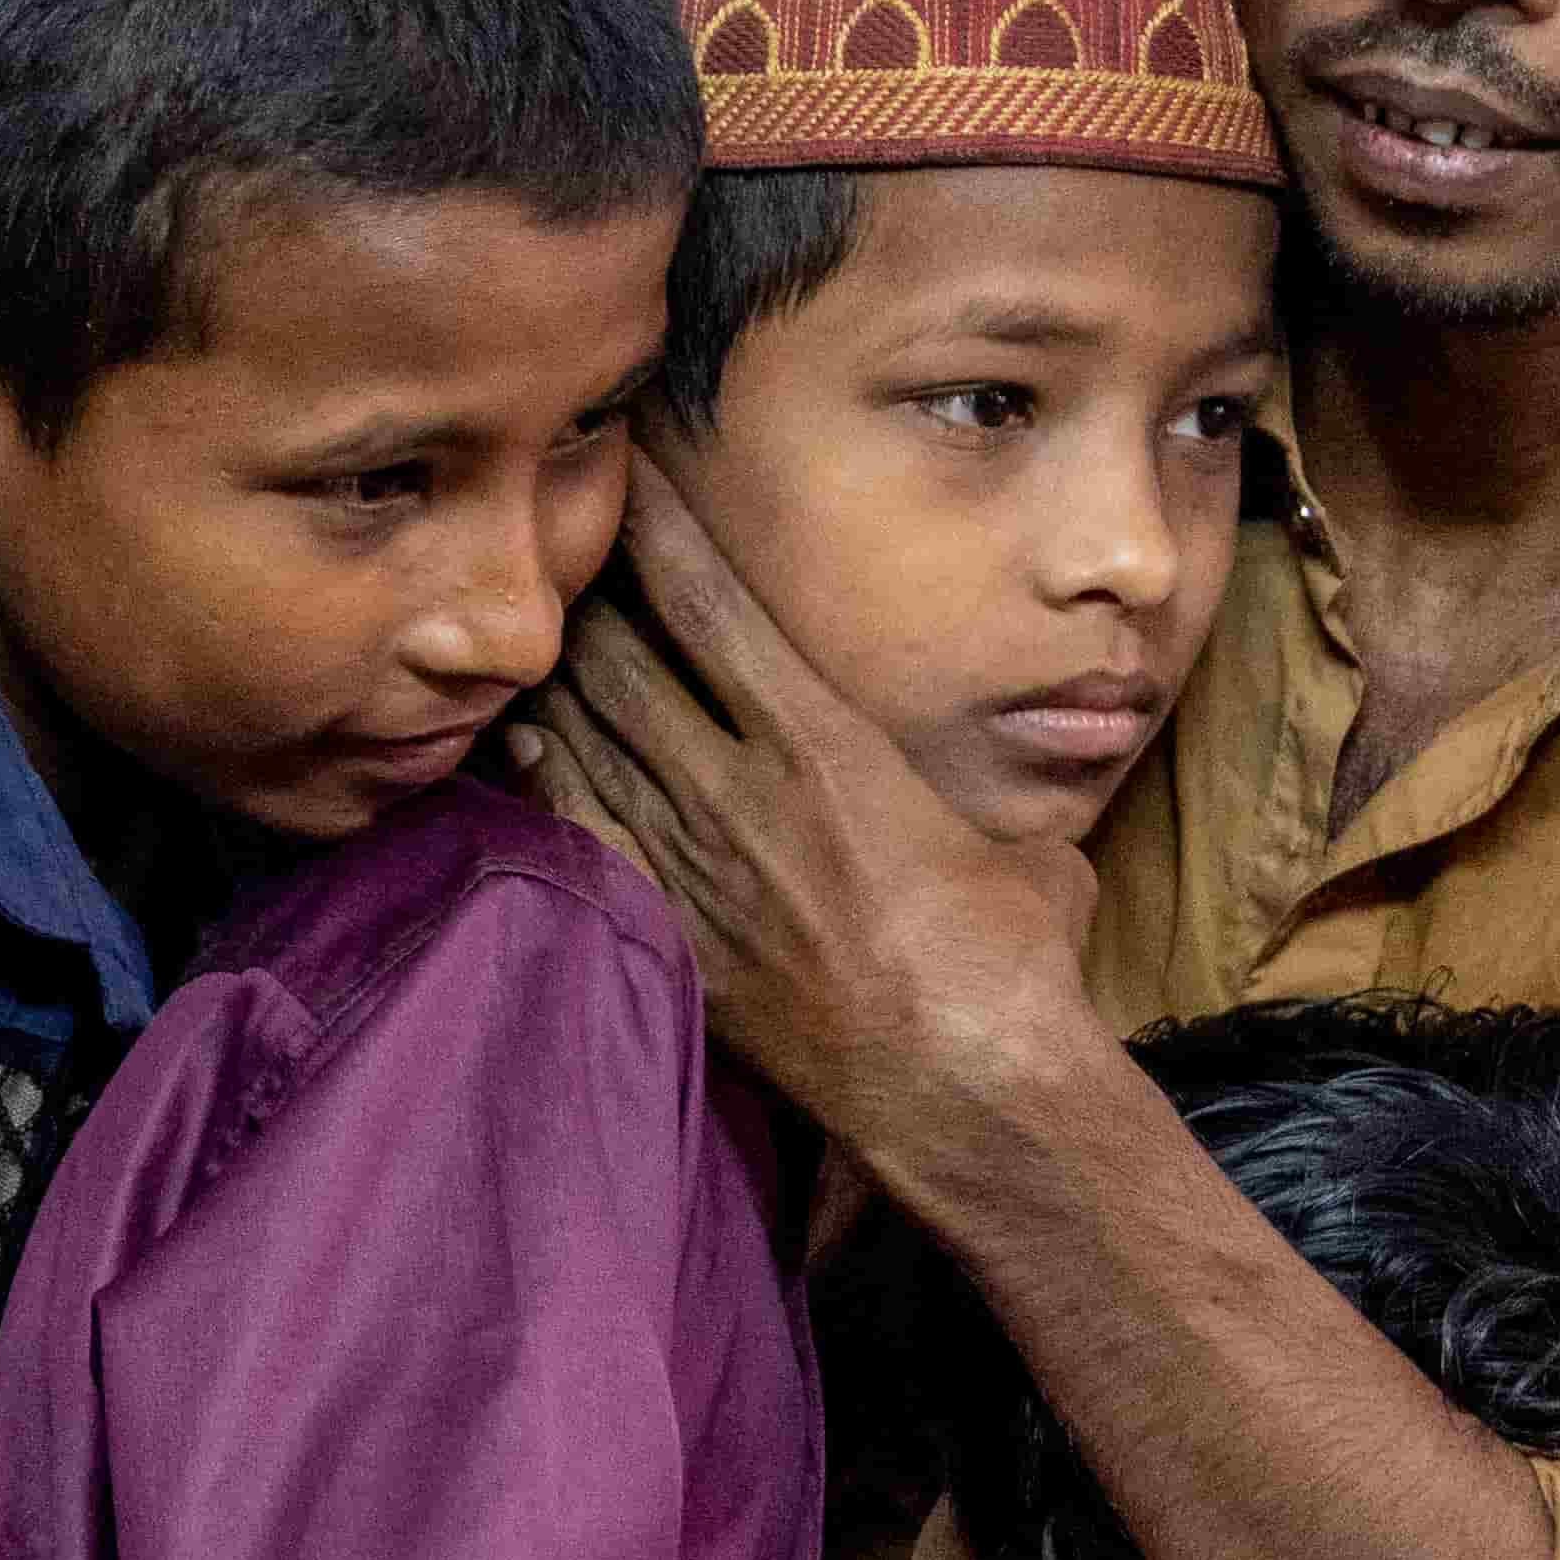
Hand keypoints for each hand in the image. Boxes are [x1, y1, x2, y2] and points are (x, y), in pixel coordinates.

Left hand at [513, 468, 1105, 1161]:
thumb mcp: (1021, 839)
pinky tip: (526, 745)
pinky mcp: (668, 937)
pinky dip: (547, 779)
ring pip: (586, 740)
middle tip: (560, 546)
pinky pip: (579, 836)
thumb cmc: (1013, 961)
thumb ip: (987, 794)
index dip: (656, 524)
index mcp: (824, 741)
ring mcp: (691, 867)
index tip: (625, 470)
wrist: (963, 1089)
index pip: (709, 601)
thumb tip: (1034, 769)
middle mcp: (738, 789)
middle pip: (620, 659)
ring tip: (536, 628)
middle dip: (591, 595)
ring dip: (560, 680)